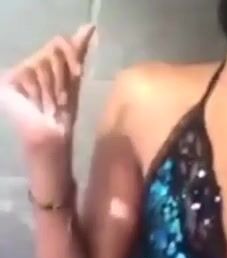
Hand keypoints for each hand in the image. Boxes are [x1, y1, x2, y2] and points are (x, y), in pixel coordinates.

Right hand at [0, 23, 95, 160]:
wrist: (51, 134)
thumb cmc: (65, 114)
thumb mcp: (75, 83)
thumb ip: (78, 54)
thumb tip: (89, 27)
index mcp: (52, 63)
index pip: (60, 42)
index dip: (71, 55)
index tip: (77, 72)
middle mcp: (36, 62)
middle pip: (53, 52)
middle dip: (62, 78)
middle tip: (61, 99)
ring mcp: (22, 70)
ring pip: (43, 63)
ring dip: (52, 88)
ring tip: (50, 106)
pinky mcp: (10, 78)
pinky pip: (30, 72)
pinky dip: (39, 91)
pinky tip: (38, 104)